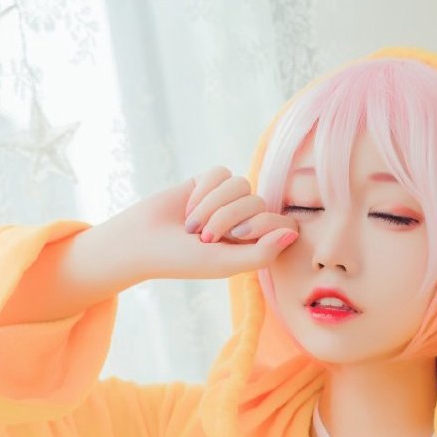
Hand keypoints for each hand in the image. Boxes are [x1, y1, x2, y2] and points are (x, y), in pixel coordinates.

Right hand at [123, 167, 299, 282]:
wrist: (142, 241)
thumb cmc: (183, 260)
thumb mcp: (224, 263)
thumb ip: (262, 253)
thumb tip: (294, 233)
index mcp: (254, 244)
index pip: (283, 224)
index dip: (264, 224)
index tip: (238, 235)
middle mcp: (244, 221)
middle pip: (258, 201)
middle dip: (228, 217)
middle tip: (204, 236)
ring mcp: (227, 201)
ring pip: (241, 184)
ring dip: (213, 204)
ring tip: (192, 225)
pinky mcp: (209, 183)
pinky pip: (222, 172)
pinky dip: (204, 190)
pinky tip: (188, 207)